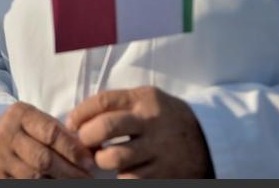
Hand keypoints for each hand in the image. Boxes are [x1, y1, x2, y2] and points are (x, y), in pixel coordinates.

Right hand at [0, 101, 93, 178]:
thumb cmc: (26, 126)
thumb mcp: (39, 119)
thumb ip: (62, 132)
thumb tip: (91, 151)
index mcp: (21, 115)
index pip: (51, 133)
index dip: (72, 149)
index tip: (89, 161)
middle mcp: (8, 135)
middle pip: (43, 159)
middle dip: (69, 170)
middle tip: (87, 176)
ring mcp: (1, 157)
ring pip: (34, 176)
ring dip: (59, 182)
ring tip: (76, 182)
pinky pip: (24, 184)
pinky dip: (45, 185)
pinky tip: (58, 183)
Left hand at [66, 86, 213, 177]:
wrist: (206, 140)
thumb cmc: (165, 118)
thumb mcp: (147, 100)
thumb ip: (118, 103)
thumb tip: (78, 116)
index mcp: (145, 99)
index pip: (103, 101)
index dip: (80, 112)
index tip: (71, 123)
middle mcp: (152, 122)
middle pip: (106, 127)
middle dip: (86, 137)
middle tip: (83, 142)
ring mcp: (159, 149)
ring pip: (115, 158)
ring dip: (101, 160)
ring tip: (102, 158)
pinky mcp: (164, 173)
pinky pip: (131, 178)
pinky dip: (121, 176)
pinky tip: (121, 170)